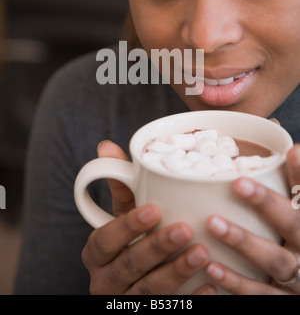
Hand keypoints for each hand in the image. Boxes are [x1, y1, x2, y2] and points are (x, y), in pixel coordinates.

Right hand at [81, 140, 212, 294]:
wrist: (133, 287)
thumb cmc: (131, 241)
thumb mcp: (123, 214)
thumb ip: (119, 185)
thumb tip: (106, 145)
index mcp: (97, 253)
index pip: (105, 240)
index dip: (127, 226)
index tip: (154, 210)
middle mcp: (105, 280)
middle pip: (128, 267)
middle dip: (157, 248)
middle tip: (185, 229)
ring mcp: (125, 301)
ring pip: (147, 292)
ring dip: (175, 273)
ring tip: (203, 254)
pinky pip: (166, 311)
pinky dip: (190, 301)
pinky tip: (211, 287)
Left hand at [204, 144, 299, 294]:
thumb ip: (299, 184)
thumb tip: (294, 149)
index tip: (288, 153)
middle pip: (293, 226)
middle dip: (267, 204)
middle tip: (238, 183)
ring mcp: (299, 280)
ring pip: (275, 261)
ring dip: (244, 241)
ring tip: (213, 223)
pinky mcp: (285, 300)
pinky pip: (262, 294)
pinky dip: (237, 283)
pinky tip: (212, 268)